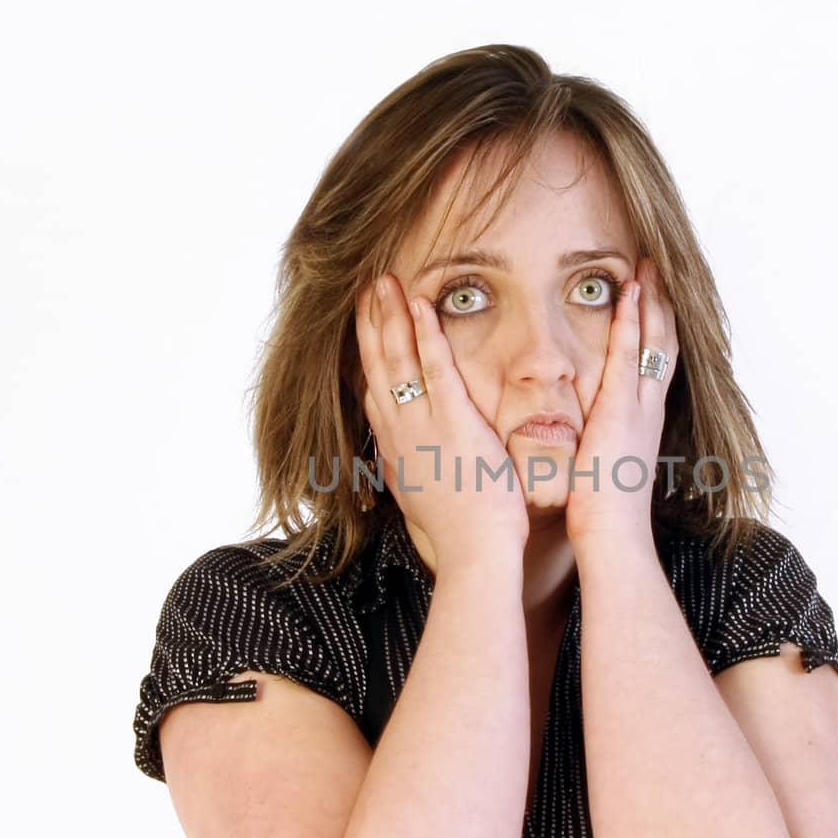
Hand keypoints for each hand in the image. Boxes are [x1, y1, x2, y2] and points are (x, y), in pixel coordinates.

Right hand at [355, 273, 528, 568]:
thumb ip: (409, 469)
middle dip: (370, 322)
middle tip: (366, 286)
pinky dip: (426, 334)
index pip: (372, 390)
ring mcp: (422, 427)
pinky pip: (435, 369)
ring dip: (390, 316)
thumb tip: (397, 459)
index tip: (363, 323)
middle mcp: (398, 433)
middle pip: (376, 366)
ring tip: (384, 281)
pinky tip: (421, 304)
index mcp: (394, 449)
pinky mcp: (453, 424)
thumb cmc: (459, 533)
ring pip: (397, 360)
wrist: (473, 556)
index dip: (365, 352)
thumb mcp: (421, 496)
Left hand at [566, 257, 678, 549]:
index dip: (656, 327)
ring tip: (648, 264)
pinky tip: (628, 290)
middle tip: (658, 268)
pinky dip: (631, 319)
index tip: (651, 298)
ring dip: (651, 299)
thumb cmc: (603, 512)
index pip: (654, 362)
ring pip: (654, 339)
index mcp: (644, 421)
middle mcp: (649, 407)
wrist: (612, 535)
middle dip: (662, 303)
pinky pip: (628, 353)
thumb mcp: (605, 467)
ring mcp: (639, 405)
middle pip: (664, 342)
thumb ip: (601, 444)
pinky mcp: (621, 408)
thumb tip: (591, 438)